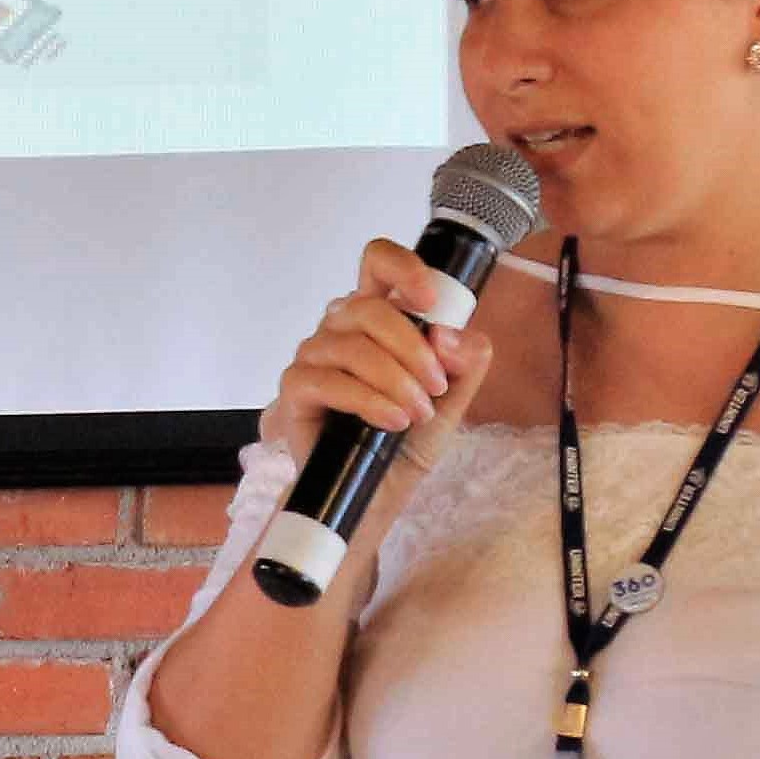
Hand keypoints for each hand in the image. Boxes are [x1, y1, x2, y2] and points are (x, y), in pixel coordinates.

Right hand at [261, 235, 497, 481]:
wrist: (377, 495)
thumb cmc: (406, 441)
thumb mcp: (453, 400)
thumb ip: (465, 363)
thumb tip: (450, 337)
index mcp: (377, 318)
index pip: (378, 263)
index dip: (404, 268)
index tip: (431, 300)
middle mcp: (340, 328)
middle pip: (369, 307)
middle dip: (412, 348)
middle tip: (435, 386)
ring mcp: (313, 356)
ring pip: (352, 346)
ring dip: (394, 381)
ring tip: (416, 414)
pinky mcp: (295, 389)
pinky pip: (327, 381)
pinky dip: (368, 401)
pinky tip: (391, 422)